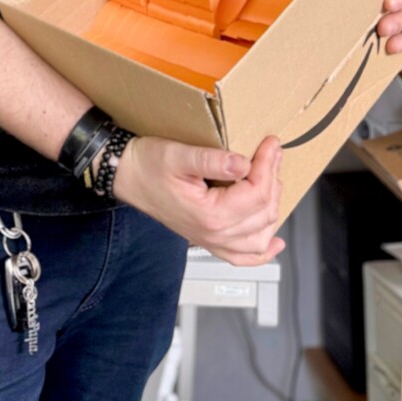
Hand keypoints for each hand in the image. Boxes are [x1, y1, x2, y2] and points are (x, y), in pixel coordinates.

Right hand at [113, 134, 284, 265]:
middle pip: (263, 211)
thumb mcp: (177, 155)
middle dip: (272, 178)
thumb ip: (211, 160)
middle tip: (271, 153)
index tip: (270, 144)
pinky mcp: (208, 238)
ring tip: (270, 180)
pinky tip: (274, 242)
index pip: (257, 193)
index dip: (268, 165)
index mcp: (209, 215)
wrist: (127, 176)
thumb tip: (243, 164)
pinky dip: (262, 252)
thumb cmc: (147, 166)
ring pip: (260, 235)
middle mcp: (213, 233)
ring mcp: (212, 240)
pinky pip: (242, 256)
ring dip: (272, 207)